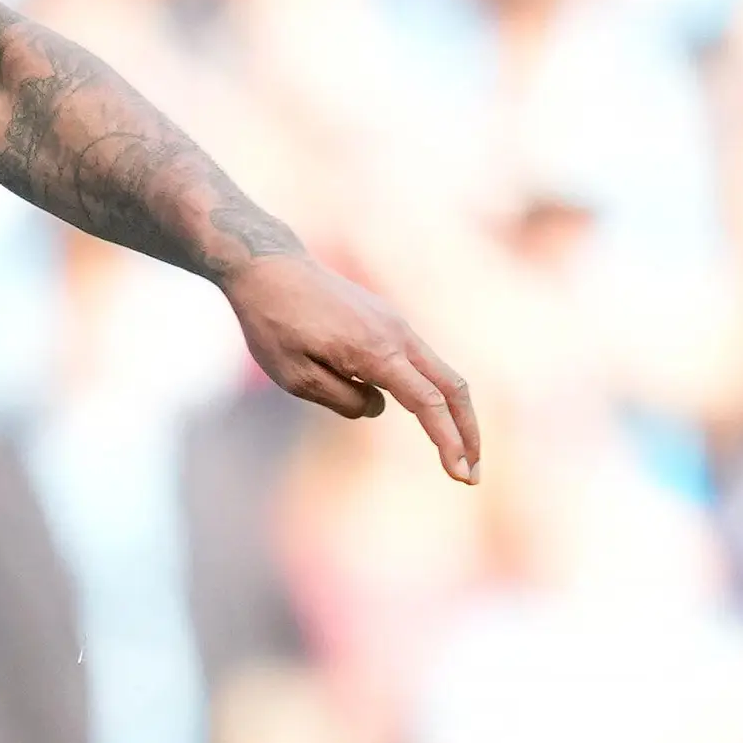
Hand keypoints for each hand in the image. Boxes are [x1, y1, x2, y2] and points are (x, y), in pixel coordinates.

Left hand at [223, 253, 479, 483]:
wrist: (268, 267)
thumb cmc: (274, 323)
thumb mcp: (295, 377)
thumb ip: (342, 400)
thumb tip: (378, 408)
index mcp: (376, 352)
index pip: (428, 404)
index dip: (448, 442)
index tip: (462, 476)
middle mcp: (398, 335)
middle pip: (453, 387)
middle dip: (469, 432)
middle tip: (473, 475)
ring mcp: (396, 324)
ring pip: (441, 373)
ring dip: (453, 414)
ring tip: (452, 453)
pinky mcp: (387, 320)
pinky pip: (418, 362)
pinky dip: (430, 392)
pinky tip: (423, 416)